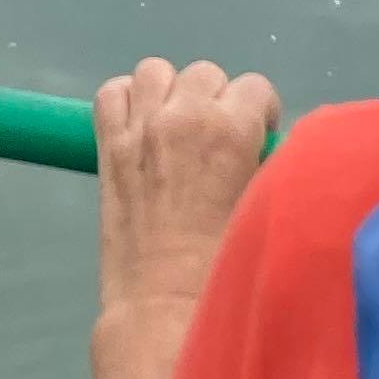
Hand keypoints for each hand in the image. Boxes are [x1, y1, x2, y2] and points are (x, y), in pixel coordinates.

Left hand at [91, 55, 279, 335]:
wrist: (166, 306)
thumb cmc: (230, 267)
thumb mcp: (267, 203)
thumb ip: (269, 164)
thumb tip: (266, 148)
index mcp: (231, 128)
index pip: (255, 87)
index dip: (260, 115)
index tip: (257, 145)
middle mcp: (183, 115)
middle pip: (206, 74)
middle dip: (217, 102)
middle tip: (218, 145)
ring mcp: (140, 127)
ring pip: (155, 71)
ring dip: (170, 94)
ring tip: (176, 131)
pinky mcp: (108, 146)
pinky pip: (111, 93)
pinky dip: (127, 102)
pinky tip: (140, 130)